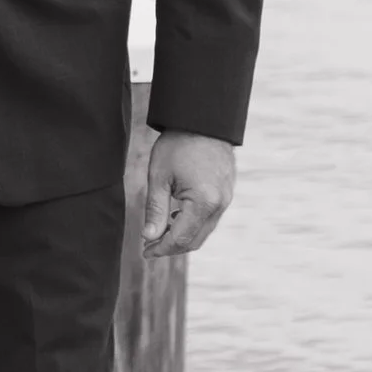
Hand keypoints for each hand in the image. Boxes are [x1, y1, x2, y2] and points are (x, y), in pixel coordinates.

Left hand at [143, 131, 235, 257]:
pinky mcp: (227, 192)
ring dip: (182, 236)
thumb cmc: (178, 145)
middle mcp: (220, 205)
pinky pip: (210, 218)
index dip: (161, 249)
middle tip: (149, 245)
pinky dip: (193, 223)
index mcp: (203, 203)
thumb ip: (155, 210)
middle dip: (171, 247)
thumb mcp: (159, 177)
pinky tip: (176, 216)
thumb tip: (149, 237)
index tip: (144, 251)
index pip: (181, 239)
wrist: (203, 120)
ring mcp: (226, 199)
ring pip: (203, 231)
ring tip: (159, 231)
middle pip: (195, 240)